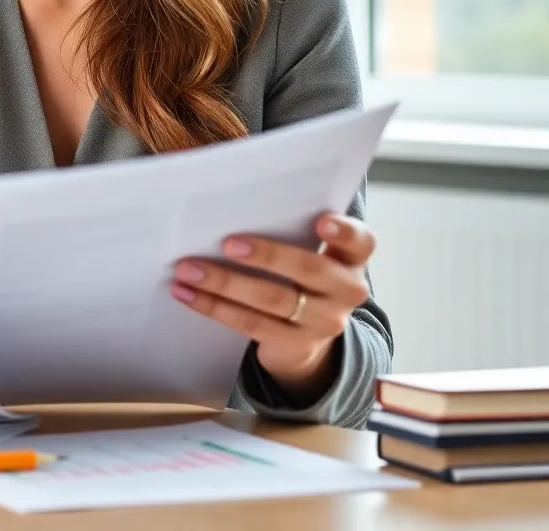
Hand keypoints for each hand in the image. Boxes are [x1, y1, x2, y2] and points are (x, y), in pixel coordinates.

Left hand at [170, 214, 374, 404]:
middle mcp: (346, 292)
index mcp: (350, 260)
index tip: (321, 220)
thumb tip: (232, 204)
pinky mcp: (296, 345)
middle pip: (309, 269)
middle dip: (267, 254)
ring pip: (272, 299)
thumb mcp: (308, 254)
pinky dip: (214, 306)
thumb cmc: (298, 277)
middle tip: (228, 243)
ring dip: (224, 282)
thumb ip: (289, 231)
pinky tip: (187, 293)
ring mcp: (324, 323)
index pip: (362, 242)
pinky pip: (250, 323)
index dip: (345, 231)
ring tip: (188, 269)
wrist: (306, 336)